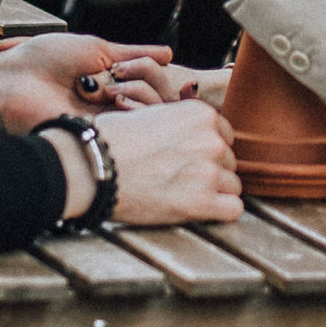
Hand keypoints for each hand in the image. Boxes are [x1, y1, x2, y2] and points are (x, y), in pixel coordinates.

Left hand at [0, 33, 176, 131]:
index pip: (158, 85)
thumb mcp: (99, 50)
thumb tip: (169, 54)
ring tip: (108, 88)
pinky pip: (138, 128)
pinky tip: (115, 99)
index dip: (160, 75)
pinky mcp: (105, 137)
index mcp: (116, 84)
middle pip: (164, 100)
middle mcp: (117, 106)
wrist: (17, 80)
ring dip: (140, 92)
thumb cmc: (49, 59)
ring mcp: (112, 122)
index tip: (144, 69)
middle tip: (117, 73)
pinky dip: (134, 107)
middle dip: (150, 79)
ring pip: (156, 114)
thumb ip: (136, 55)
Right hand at [105, 97, 243, 225]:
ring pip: (232, 185)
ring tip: (181, 194)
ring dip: (213, 192)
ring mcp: (209, 170)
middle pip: (228, 160)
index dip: (206, 149)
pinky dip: (220, 212)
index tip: (188, 158)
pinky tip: (199, 210)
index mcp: (200, 113)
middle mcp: (211, 139)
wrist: (92, 166)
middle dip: (209, 170)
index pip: (224, 135)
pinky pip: (233, 209)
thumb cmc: (110, 140)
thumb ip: (180, 124)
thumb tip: (191, 136)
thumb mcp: (152, 114)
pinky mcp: (202, 201)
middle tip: (179, 178)